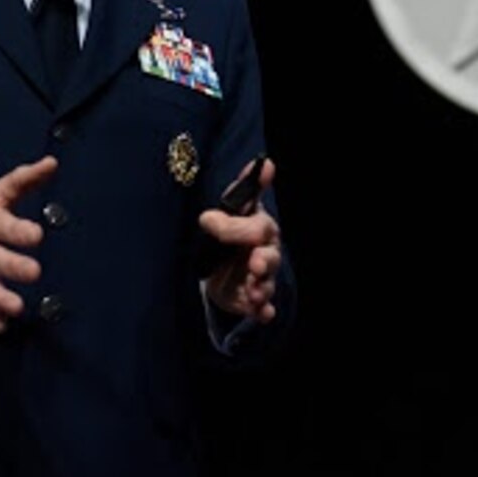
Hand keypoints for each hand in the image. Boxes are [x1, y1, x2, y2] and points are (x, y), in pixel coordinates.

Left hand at [197, 157, 282, 323]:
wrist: (223, 263)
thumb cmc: (234, 228)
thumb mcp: (235, 207)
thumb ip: (247, 187)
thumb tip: (267, 162)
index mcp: (260, 228)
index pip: (257, 227)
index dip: (236, 227)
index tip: (208, 221)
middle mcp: (265, 253)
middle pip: (270, 257)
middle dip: (264, 262)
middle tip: (254, 265)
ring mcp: (260, 278)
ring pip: (267, 283)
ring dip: (262, 288)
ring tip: (256, 294)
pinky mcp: (252, 300)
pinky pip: (263, 308)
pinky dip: (264, 312)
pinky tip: (263, 314)